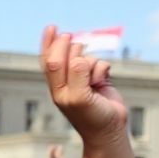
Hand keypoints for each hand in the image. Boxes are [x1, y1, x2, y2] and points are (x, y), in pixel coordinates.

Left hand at [39, 26, 126, 142]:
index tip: (52, 27)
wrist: (109, 130)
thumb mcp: (78, 97)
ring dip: (91, 65)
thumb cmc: (90, 117)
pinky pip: (100, 62)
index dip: (48, 43)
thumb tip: (78, 56)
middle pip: (67, 54)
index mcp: (56, 86)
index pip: (49, 59)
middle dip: (75, 55)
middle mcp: (67, 80)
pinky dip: (102, 69)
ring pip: (85, 56)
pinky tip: (102, 83)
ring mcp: (83, 78)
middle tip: (82, 67)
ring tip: (94, 83)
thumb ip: (76, 74)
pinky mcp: (98, 78)